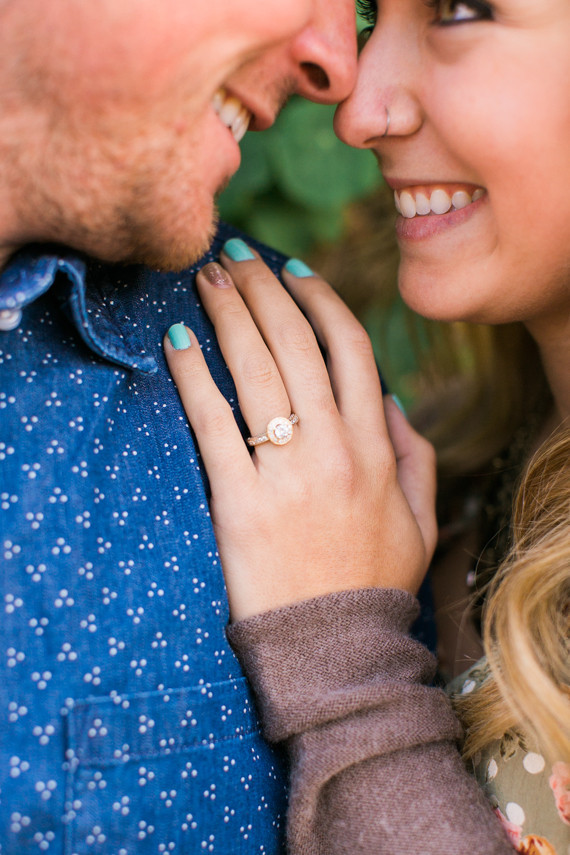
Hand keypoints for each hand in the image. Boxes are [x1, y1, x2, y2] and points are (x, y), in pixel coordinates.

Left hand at [164, 244, 436, 620]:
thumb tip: (388, 400)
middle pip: (296, 344)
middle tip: (235, 255)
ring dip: (228, 315)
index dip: (319, 300)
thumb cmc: (374, 583)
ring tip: (206, 278)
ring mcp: (287, 473)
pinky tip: (176, 344)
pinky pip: (213, 426)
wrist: (336, 651)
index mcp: (376, 447)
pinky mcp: (240, 503)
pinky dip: (192, 380)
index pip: (350, 349)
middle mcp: (334, 448)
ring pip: (257, 372)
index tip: (293, 270)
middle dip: (263, 289)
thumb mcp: (420, 520)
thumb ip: (415, 455)